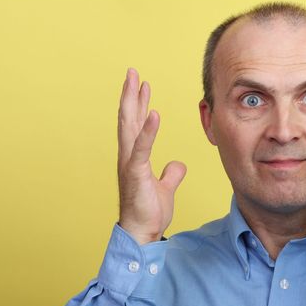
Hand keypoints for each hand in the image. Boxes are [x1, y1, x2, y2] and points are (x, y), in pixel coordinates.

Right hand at [117, 68, 186, 244]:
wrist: (142, 233)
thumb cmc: (149, 212)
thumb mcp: (165, 188)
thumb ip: (171, 174)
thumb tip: (177, 165)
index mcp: (135, 157)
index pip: (136, 124)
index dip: (140, 104)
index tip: (143, 86)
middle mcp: (128, 156)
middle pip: (128, 118)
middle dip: (131, 94)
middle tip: (133, 72)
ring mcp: (129, 163)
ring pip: (129, 126)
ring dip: (133, 102)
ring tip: (136, 81)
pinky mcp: (134, 172)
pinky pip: (142, 147)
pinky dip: (147, 130)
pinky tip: (153, 113)